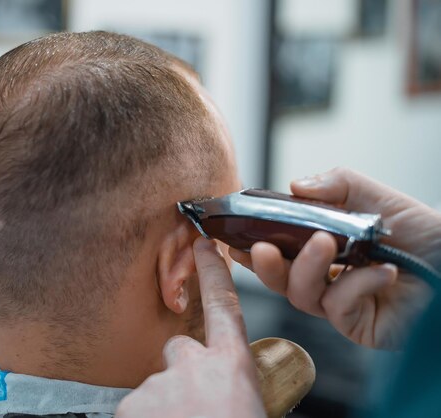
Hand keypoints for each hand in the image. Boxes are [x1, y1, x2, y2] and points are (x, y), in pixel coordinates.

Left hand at [116, 238, 265, 417]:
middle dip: (182, 369)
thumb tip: (227, 388)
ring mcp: (158, 383)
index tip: (202, 245)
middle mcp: (193, 365)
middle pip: (179, 348)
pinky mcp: (129, 403)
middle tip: (193, 404)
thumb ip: (234, 384)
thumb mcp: (250, 406)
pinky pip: (135, 407)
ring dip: (166, 404)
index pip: (223, 304)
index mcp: (231, 367)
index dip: (212, 272)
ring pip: (157, 385)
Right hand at [229, 167, 440, 349]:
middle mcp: (328, 279)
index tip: (234, 240)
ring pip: (301, 295)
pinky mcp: (358, 325)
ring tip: (326, 244)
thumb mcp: (376, 196)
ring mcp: (341, 305)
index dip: (255, 248)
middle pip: (280, 279)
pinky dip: (356, 286)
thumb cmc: (423, 233)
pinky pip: (338, 307)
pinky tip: (381, 271)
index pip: (280, 251)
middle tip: (263, 249)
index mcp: (325, 250)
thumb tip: (294, 185)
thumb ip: (337, 184)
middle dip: (266, 266)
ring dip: (308, 268)